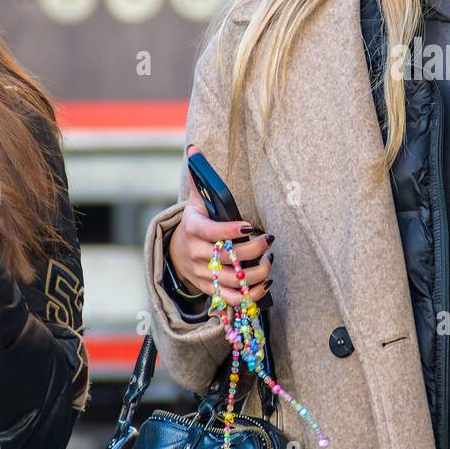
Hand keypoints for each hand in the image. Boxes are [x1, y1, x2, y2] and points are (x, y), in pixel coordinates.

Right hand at [169, 146, 272, 306]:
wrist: (179, 250)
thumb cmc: (198, 220)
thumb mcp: (196, 199)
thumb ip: (199, 178)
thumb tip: (194, 150)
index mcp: (192, 227)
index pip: (211, 232)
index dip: (230, 231)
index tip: (250, 226)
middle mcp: (195, 253)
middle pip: (226, 257)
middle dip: (253, 250)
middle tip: (269, 240)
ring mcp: (203, 273)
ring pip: (231, 280)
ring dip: (256, 273)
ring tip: (270, 261)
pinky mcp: (211, 289)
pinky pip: (232, 298)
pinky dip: (251, 295)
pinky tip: (266, 282)